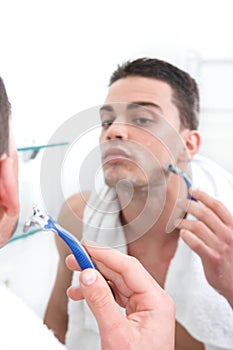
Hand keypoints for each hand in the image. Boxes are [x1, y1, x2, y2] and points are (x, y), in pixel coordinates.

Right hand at [66, 243, 174, 349]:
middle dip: (96, 263)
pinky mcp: (135, 313)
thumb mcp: (116, 335)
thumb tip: (87, 275)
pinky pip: (114, 295)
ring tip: (74, 274)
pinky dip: (97, 292)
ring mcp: (144, 306)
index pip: (128, 267)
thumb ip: (101, 302)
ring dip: (94, 277)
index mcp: (156, 300)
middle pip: (121, 271)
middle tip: (75, 257)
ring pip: (116, 282)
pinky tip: (82, 293)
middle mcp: (152, 299)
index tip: (84, 247)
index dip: (104, 254)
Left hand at [178, 189, 232, 307]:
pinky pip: (196, 243)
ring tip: (176, 221)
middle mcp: (228, 234)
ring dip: (184, 221)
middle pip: (205, 213)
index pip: (218, 206)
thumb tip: (205, 212)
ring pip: (198, 226)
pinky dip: (187, 236)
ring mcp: (220, 246)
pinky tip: (182, 234)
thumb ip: (223, 227)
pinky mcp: (212, 258)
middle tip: (179, 203)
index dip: (204, 196)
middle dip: (189, 205)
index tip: (193, 190)